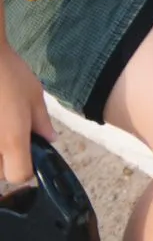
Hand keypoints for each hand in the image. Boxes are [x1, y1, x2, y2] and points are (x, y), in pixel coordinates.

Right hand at [0, 44, 54, 183]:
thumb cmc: (7, 74)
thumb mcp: (34, 96)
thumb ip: (41, 123)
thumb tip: (50, 140)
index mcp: (11, 141)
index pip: (18, 175)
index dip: (27, 166)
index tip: (29, 151)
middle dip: (7, 158)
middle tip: (13, 132)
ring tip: (2, 121)